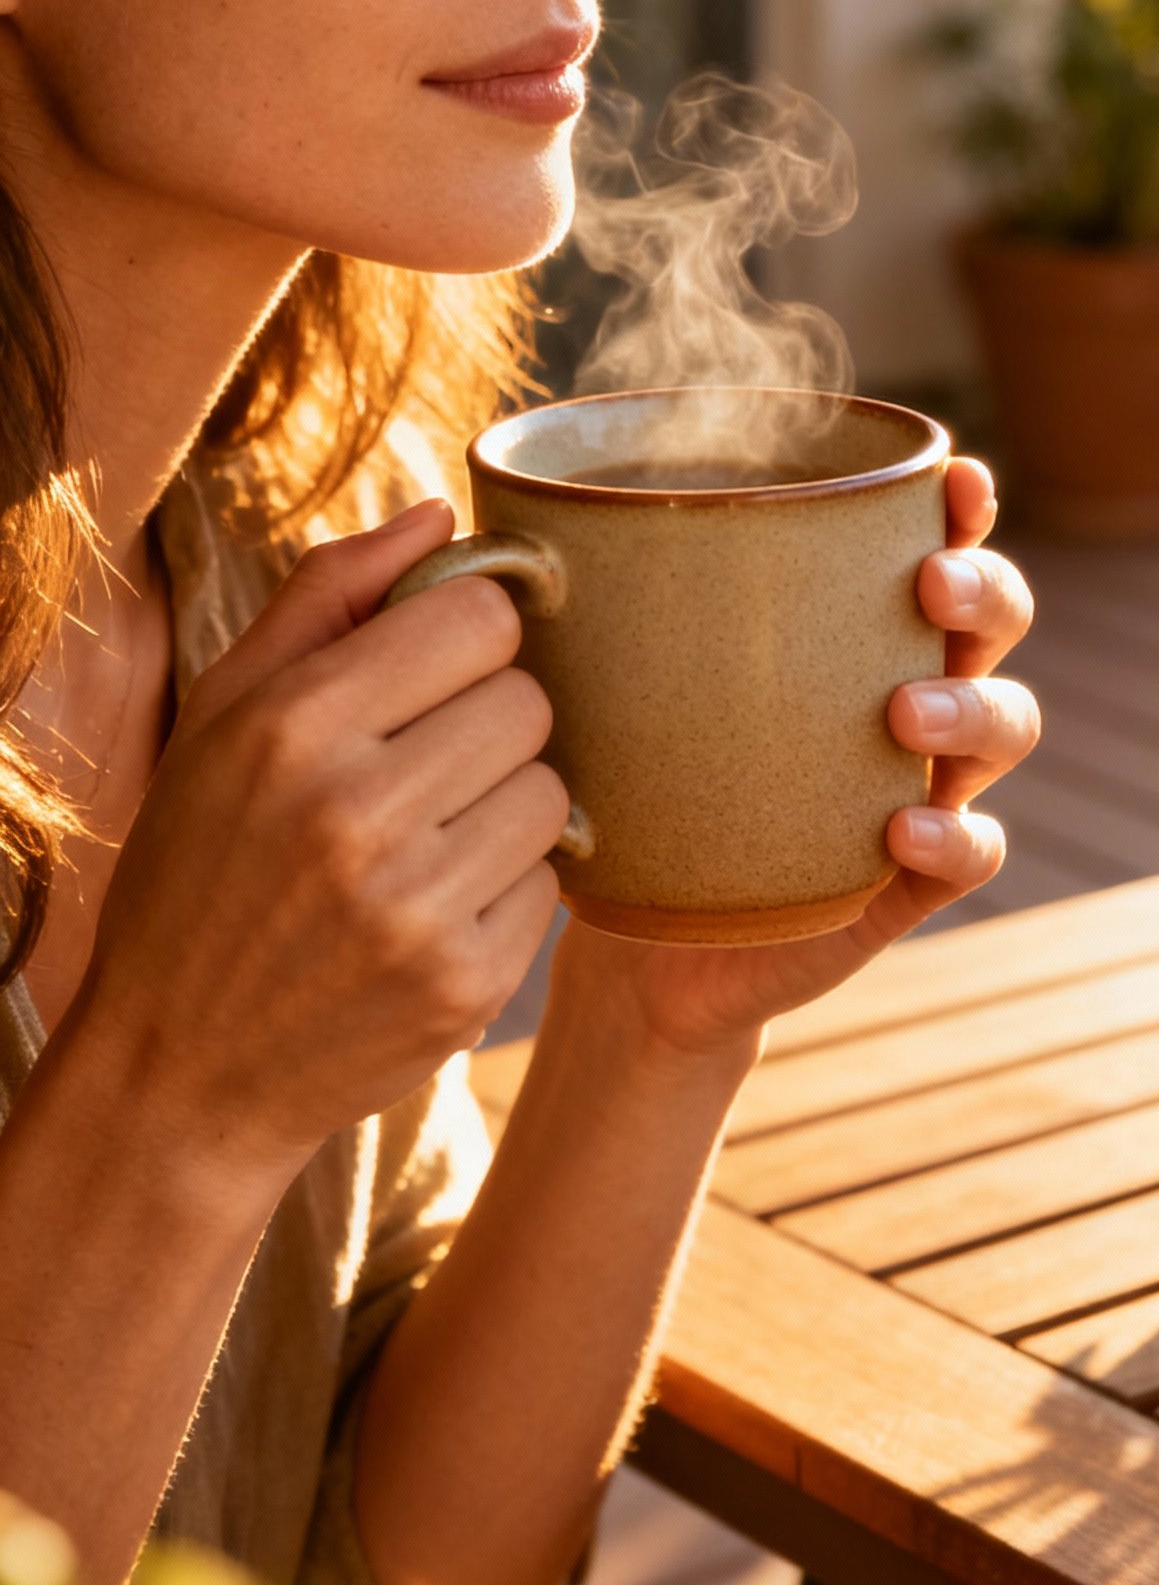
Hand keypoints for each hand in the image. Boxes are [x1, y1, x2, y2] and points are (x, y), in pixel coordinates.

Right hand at [71, 501, 566, 1195]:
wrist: (180, 1071)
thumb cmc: (202, 866)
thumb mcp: (222, 714)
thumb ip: (329, 594)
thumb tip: (444, 512)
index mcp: (293, 725)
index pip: (480, 618)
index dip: (468, 635)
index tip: (436, 666)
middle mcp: (355, 813)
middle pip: (528, 701)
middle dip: (488, 720)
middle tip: (423, 762)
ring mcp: (416, 907)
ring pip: (552, 791)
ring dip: (505, 803)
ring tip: (427, 834)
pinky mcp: (465, 985)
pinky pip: (552, 886)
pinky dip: (506, 888)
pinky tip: (433, 905)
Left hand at [551, 457, 1035, 1066]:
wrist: (632, 946)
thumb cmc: (625, 780)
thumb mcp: (604, 684)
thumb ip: (575, 603)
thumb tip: (472, 512)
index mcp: (843, 621)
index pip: (931, 538)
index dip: (961, 503)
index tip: (952, 476)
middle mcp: (899, 686)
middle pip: (993, 616)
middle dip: (982, 587)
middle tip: (927, 586)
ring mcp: (916, 782)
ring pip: (1005, 722)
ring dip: (972, 707)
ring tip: (904, 714)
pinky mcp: (907, 881)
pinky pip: (973, 851)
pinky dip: (957, 836)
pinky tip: (902, 830)